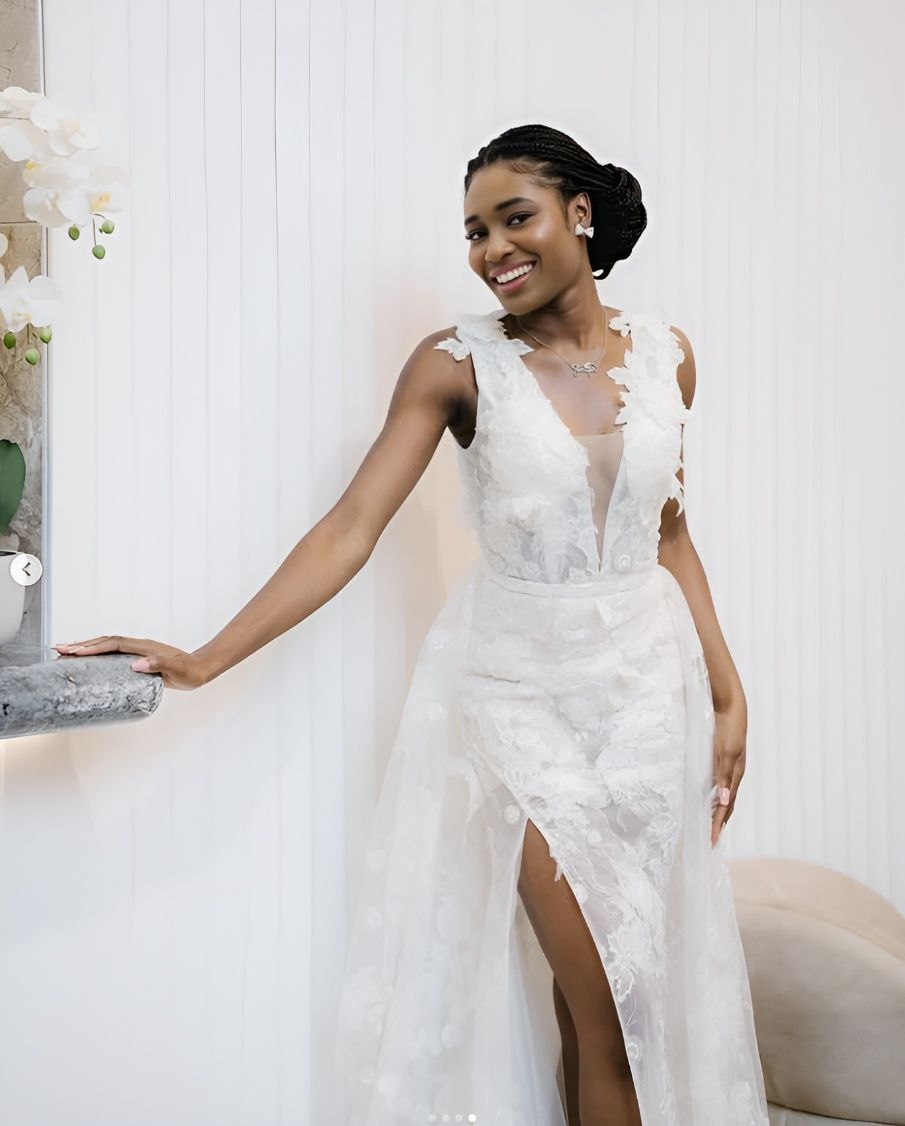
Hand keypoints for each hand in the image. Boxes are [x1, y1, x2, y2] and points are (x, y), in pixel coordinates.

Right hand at [52, 636, 208, 690]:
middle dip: (82, 645)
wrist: (199, 669)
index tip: (75, 651)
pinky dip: (97, 656)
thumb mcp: (177, 670)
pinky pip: (112, 655)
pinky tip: (87, 663)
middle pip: (105, 642)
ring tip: (65, 653)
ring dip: (86, 648)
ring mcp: (137, 652)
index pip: (113, 644)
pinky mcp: (137, 660)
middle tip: (59, 649)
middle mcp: (138, 646)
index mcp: (144, 647)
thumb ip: (159, 665)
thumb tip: (136, 664)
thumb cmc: (189, 671)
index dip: (94, 647)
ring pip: (106, 647)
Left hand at [711, 703, 746, 846]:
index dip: (718, 824)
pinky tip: (708, 795)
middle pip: (728, 804)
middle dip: (719, 822)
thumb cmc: (728, 728)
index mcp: (735, 774)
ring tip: (711, 823)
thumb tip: (724, 800)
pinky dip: (715, 795)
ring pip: (725, 794)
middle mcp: (734, 773)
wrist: (729, 705)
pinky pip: (720, 782)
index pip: (726, 807)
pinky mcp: (722, 758)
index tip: (710, 840)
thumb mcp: (725, 752)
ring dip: (718, 810)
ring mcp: (729, 766)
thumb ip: (723, 775)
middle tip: (710, 839)